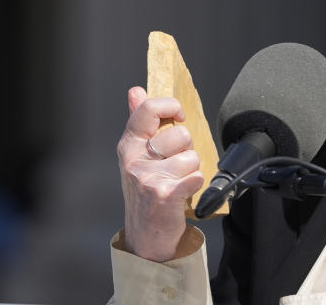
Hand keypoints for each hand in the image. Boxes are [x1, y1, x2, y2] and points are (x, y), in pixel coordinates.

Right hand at [117, 86, 204, 260]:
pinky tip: (182, 193)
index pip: (149, 108)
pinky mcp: (163, 195)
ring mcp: (147, 178)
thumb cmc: (146, 190)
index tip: (179, 117)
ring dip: (192, 170)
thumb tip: (135, 90)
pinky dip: (196, 185)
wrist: (146, 235)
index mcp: (129, 145)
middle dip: (187, 150)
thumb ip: (141, 121)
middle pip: (181, 134)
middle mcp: (135, 159)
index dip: (171, 106)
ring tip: (177, 182)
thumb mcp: (138, 154)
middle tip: (174, 167)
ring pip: (192, 157)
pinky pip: (196, 176)